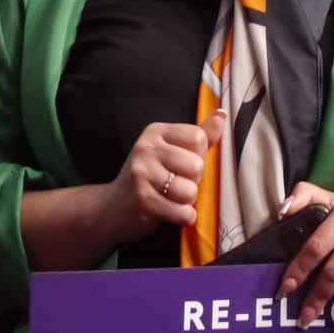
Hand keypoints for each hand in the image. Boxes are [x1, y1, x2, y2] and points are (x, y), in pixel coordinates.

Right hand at [106, 111, 224, 244]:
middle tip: (175, 185)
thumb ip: (199, 135)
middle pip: (196, 165)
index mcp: (156, 132)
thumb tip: (222, 114)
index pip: (198, 138)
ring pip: (190, 191)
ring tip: (171, 199)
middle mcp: (146, 148)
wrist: (111, 208)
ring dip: (187, 202)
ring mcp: (141, 173)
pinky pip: (182, 212)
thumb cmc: (149, 178)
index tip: (182, 165)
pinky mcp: (142, 200)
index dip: (199, 156)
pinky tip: (171, 213)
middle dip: (193, 181)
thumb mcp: (171, 151)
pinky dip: (184, 218)